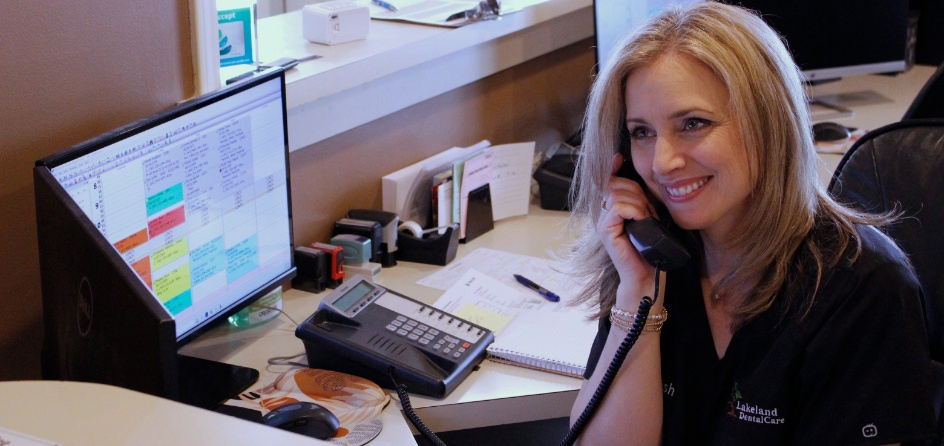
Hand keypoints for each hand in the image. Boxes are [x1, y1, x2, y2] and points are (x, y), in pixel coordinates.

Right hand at [598, 154, 657, 304]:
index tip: (619, 158)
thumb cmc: (650, 248)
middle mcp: (603, 214)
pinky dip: (634, 210)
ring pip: (617, 193)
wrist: (647, 276)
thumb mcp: (648, 216)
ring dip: (638, 202)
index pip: (608, 180)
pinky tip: (641, 220)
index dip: (613, 167)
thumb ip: (641, 198)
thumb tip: (640, 177)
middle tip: (648, 211)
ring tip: (646, 219)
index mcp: (611, 209)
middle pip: (616, 183)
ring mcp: (602, 222)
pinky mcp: (606, 231)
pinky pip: (619, 207)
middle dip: (637, 191)